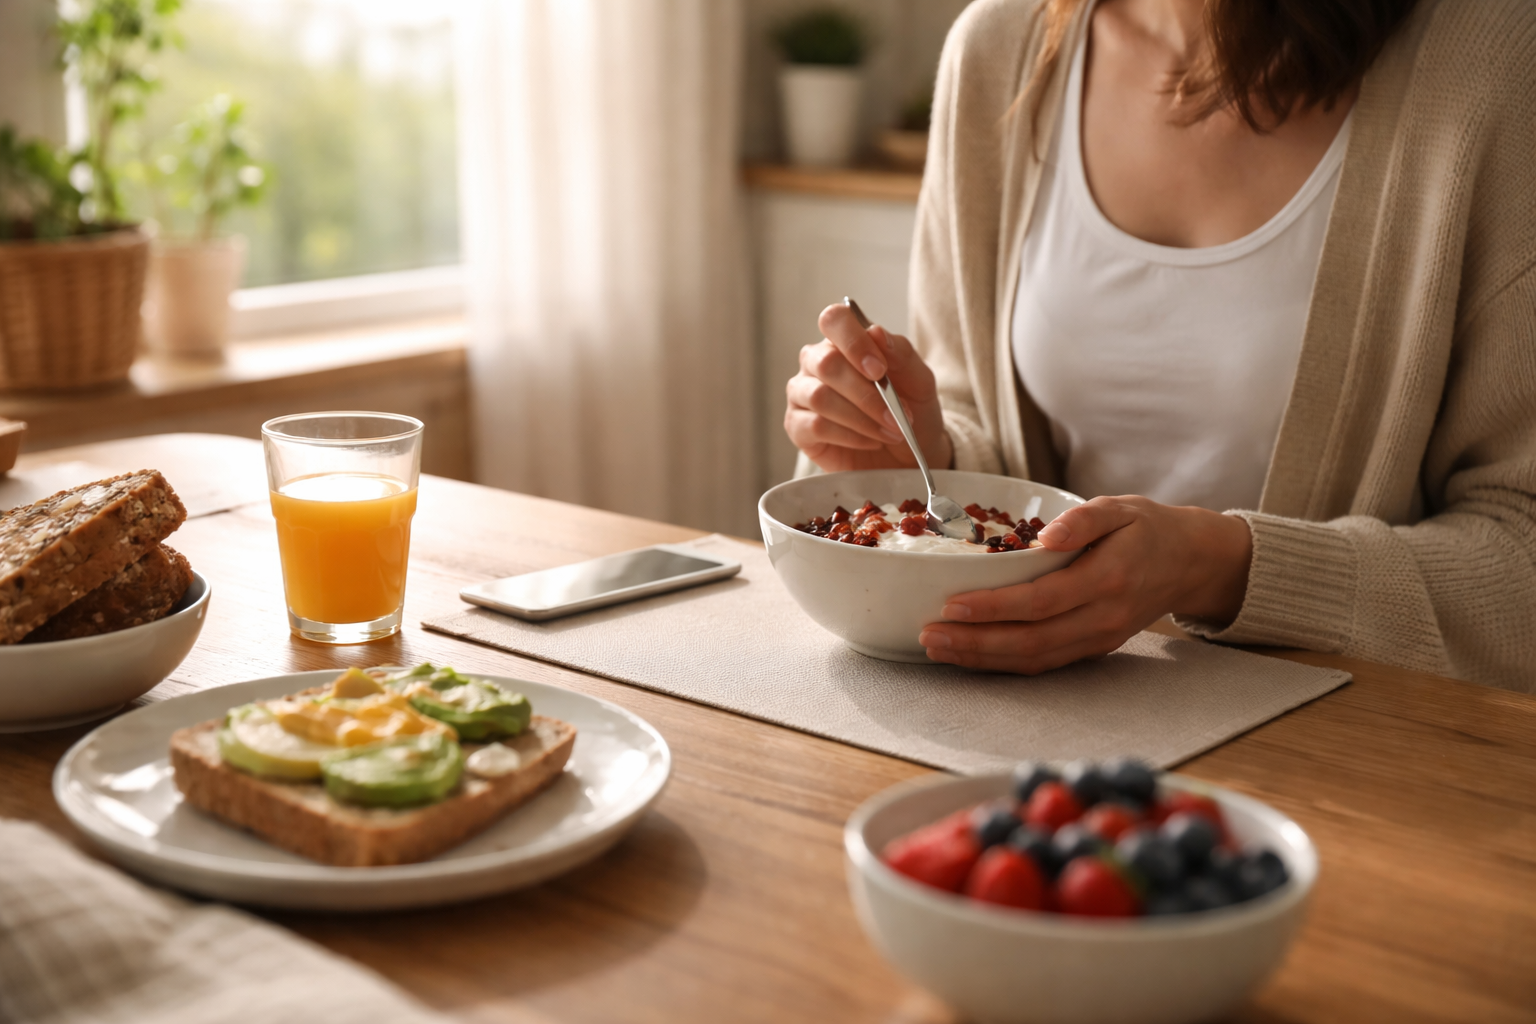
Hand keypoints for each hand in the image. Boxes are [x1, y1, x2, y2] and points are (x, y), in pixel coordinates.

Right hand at [784, 303, 952, 472]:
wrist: (909, 455)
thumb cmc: (911, 411)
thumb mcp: (920, 380)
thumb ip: (901, 353)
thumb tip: (876, 332)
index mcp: (843, 341)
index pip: (834, 320)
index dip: (854, 342)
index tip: (880, 370)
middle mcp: (816, 363)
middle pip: (826, 363)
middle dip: (866, 393)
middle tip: (896, 414)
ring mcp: (802, 394)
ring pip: (820, 397)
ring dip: (862, 418)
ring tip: (890, 431)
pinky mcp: (797, 427)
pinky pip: (816, 426)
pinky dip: (850, 436)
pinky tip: (870, 441)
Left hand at [917, 496, 1253, 672]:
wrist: (1190, 563)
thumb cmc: (1148, 529)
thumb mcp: (1120, 508)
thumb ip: (1083, 519)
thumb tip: (1047, 535)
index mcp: (1107, 579)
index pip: (1041, 601)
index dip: (994, 608)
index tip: (952, 605)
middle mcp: (1103, 617)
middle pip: (1031, 640)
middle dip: (975, 642)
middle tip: (929, 635)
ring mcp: (1099, 639)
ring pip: (1034, 659)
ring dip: (982, 659)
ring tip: (938, 649)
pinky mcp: (1093, 648)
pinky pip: (1044, 663)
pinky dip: (1003, 664)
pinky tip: (971, 655)